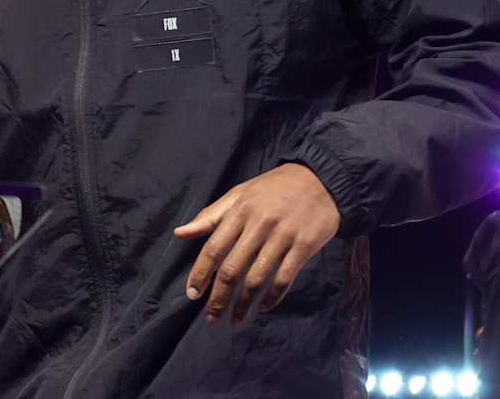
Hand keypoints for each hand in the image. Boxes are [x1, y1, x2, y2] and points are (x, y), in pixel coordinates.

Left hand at [174, 163, 340, 324]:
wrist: (319, 180)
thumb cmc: (272, 189)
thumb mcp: (238, 194)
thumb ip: (210, 216)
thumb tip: (180, 233)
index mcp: (239, 212)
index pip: (213, 248)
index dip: (201, 273)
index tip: (192, 294)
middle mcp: (258, 225)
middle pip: (233, 268)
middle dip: (219, 296)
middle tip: (212, 317)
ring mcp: (282, 236)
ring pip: (257, 278)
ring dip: (244, 303)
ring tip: (235, 319)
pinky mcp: (304, 246)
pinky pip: (285, 278)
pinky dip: (273, 297)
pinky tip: (263, 307)